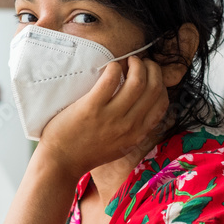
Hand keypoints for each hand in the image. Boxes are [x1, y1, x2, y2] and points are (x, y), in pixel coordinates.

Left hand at [37, 56, 168, 173]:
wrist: (61, 163)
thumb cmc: (86, 152)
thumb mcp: (119, 146)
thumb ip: (132, 129)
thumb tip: (140, 106)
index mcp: (137, 134)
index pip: (162, 103)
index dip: (160, 83)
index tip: (150, 75)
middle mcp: (129, 126)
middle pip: (153, 88)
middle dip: (152, 69)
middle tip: (140, 62)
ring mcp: (110, 118)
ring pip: (138, 82)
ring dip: (136, 64)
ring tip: (128, 61)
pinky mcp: (91, 108)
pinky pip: (110, 79)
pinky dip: (114, 67)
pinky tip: (110, 67)